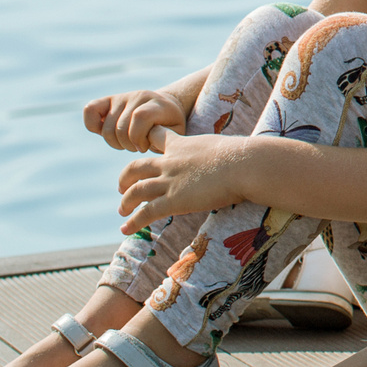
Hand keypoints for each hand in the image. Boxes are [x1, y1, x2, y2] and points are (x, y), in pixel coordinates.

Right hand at [86, 87, 186, 152]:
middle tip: (137, 146)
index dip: (138, 138)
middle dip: (127, 145)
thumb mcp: (175, 135)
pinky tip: (108, 133)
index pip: (140, 117)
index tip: (144, 147)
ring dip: (114, 142)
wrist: (166, 107)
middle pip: (120, 127)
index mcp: (159, 105)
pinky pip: (89, 110)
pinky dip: (92, 126)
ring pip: (106, 127)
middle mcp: (140, 96)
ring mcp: (123, 97)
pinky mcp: (108, 100)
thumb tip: (148, 139)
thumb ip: (164, 139)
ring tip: (127, 142)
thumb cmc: (170, 127)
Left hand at [116, 130, 252, 231]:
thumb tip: (236, 160)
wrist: (245, 165)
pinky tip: (125, 229)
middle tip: (121, 186)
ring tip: (122, 210)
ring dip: (126, 202)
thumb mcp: (225, 147)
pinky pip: (146, 213)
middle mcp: (170, 162)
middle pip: (137, 167)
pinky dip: (133, 222)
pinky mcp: (173, 201)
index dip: (147, 140)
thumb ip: (219, 154)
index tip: (142, 146)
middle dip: (126, 177)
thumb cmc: (244, 155)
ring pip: (136, 191)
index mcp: (183, 144)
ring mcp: (170, 182)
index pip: (158, 137)